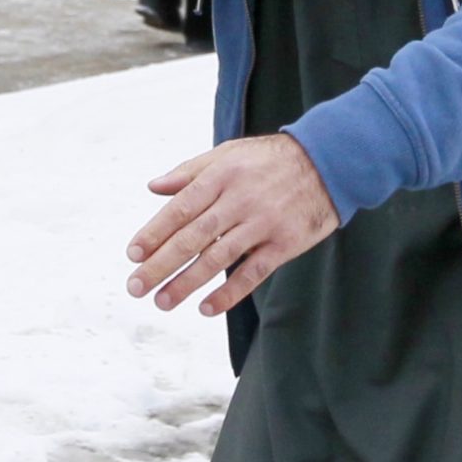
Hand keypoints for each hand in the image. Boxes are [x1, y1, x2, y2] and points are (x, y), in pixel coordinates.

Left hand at [125, 135, 338, 317]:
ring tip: (162, 301)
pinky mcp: (285, 243)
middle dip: (161, 264)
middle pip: (193, 237)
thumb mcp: (229, 153)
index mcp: (222, 176)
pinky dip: (229, 293)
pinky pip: (252, 273)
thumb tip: (154, 187)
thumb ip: (190, 171)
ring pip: (218, 259)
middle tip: (136, 287)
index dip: (154, 233)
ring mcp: (263, 223)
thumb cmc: (270, 159)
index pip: (180, 208)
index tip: (133, 255)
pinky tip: (206, 308)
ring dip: (187, 283)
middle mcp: (240, 199)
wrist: (328, 161)